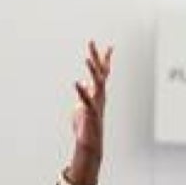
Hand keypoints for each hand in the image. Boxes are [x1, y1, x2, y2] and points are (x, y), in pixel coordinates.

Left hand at [65, 41, 112, 184]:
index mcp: (98, 93)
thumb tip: (83, 83)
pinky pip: (86, 100)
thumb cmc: (86, 125)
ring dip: (92, 70)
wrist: (90, 143)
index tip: (109, 45)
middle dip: (96, 57)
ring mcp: (96, 103)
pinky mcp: (90, 113)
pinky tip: (76, 83)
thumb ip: (85, 92)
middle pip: (100, 72)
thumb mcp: (83, 104)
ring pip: (97, 84)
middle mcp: (99, 96)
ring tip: (86, 58)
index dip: (105, 59)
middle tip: (90, 42)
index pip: (103, 73)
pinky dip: (82, 91)